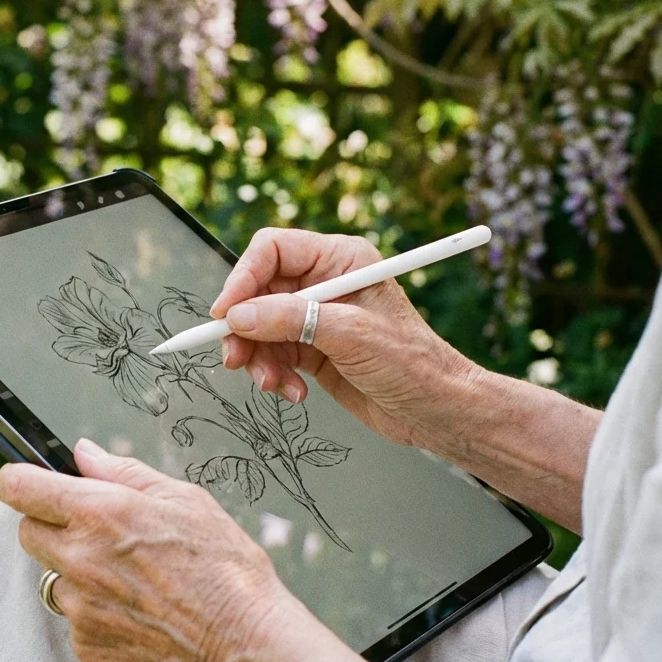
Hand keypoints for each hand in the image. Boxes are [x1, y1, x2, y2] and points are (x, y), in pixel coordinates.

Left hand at [0, 440, 437, 661]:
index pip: (17, 487)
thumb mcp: (186, 501)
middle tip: (96, 531)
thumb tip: (84, 453)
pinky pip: (74, 618)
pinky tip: (138, 610)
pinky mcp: (87, 645)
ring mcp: (80, 606)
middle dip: (51, 525)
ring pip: (52, 578)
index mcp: (100, 513)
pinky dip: (96, 611)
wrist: (247, 651)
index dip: (21, 480)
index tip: (31, 482)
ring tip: (131, 578)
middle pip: (27, 532)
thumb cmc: (227, 572)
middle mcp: (79, 559)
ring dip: (76, 572)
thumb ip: (125, 472)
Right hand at [209, 228, 480, 449]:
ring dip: (258, 359)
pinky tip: (294, 392)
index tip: (225, 313)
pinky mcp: (312, 349)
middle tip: (236, 358)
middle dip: (245, 328)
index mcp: (341, 259)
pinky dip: (274, 375)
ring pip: (259, 328)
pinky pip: (272, 355)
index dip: (243, 278)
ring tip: (273, 384)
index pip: (273, 251)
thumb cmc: (412, 363)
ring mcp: (316, 317)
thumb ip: (291, 320)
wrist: (436, 411)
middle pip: (257, 292)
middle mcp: (325, 283)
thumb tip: (238, 316)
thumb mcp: (350, 335)